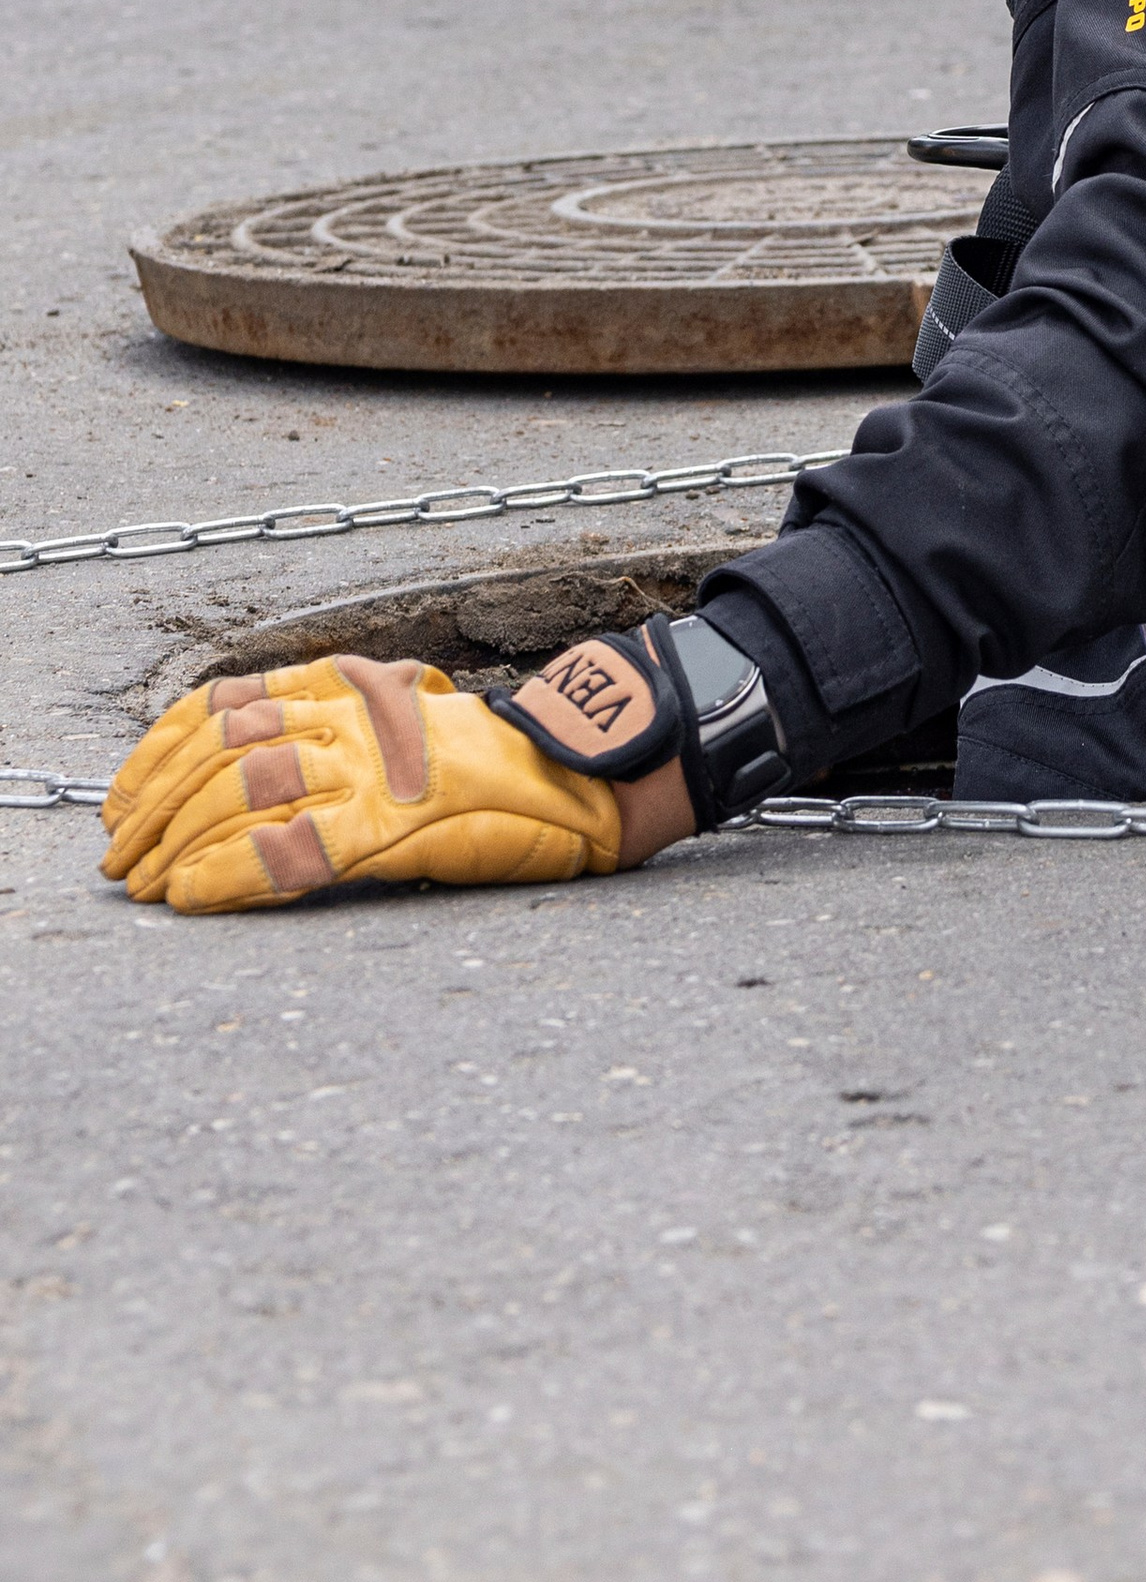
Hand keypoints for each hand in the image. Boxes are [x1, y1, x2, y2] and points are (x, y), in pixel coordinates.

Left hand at [99, 653, 684, 913]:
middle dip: (154, 808)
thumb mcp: (407, 723)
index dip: (158, 750)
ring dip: (174, 842)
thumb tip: (252, 762)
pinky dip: (228, 874)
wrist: (585, 781)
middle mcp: (356, 716)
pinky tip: (193, 896)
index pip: (225, 702)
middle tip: (122, 860)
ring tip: (146, 882)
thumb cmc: (499, 766)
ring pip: (240, 789)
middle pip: (219, 749)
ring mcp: (376, 768)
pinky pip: (290, 848)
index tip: (123, 796)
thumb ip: (338, 729)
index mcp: (354, 686)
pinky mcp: (397, 826)